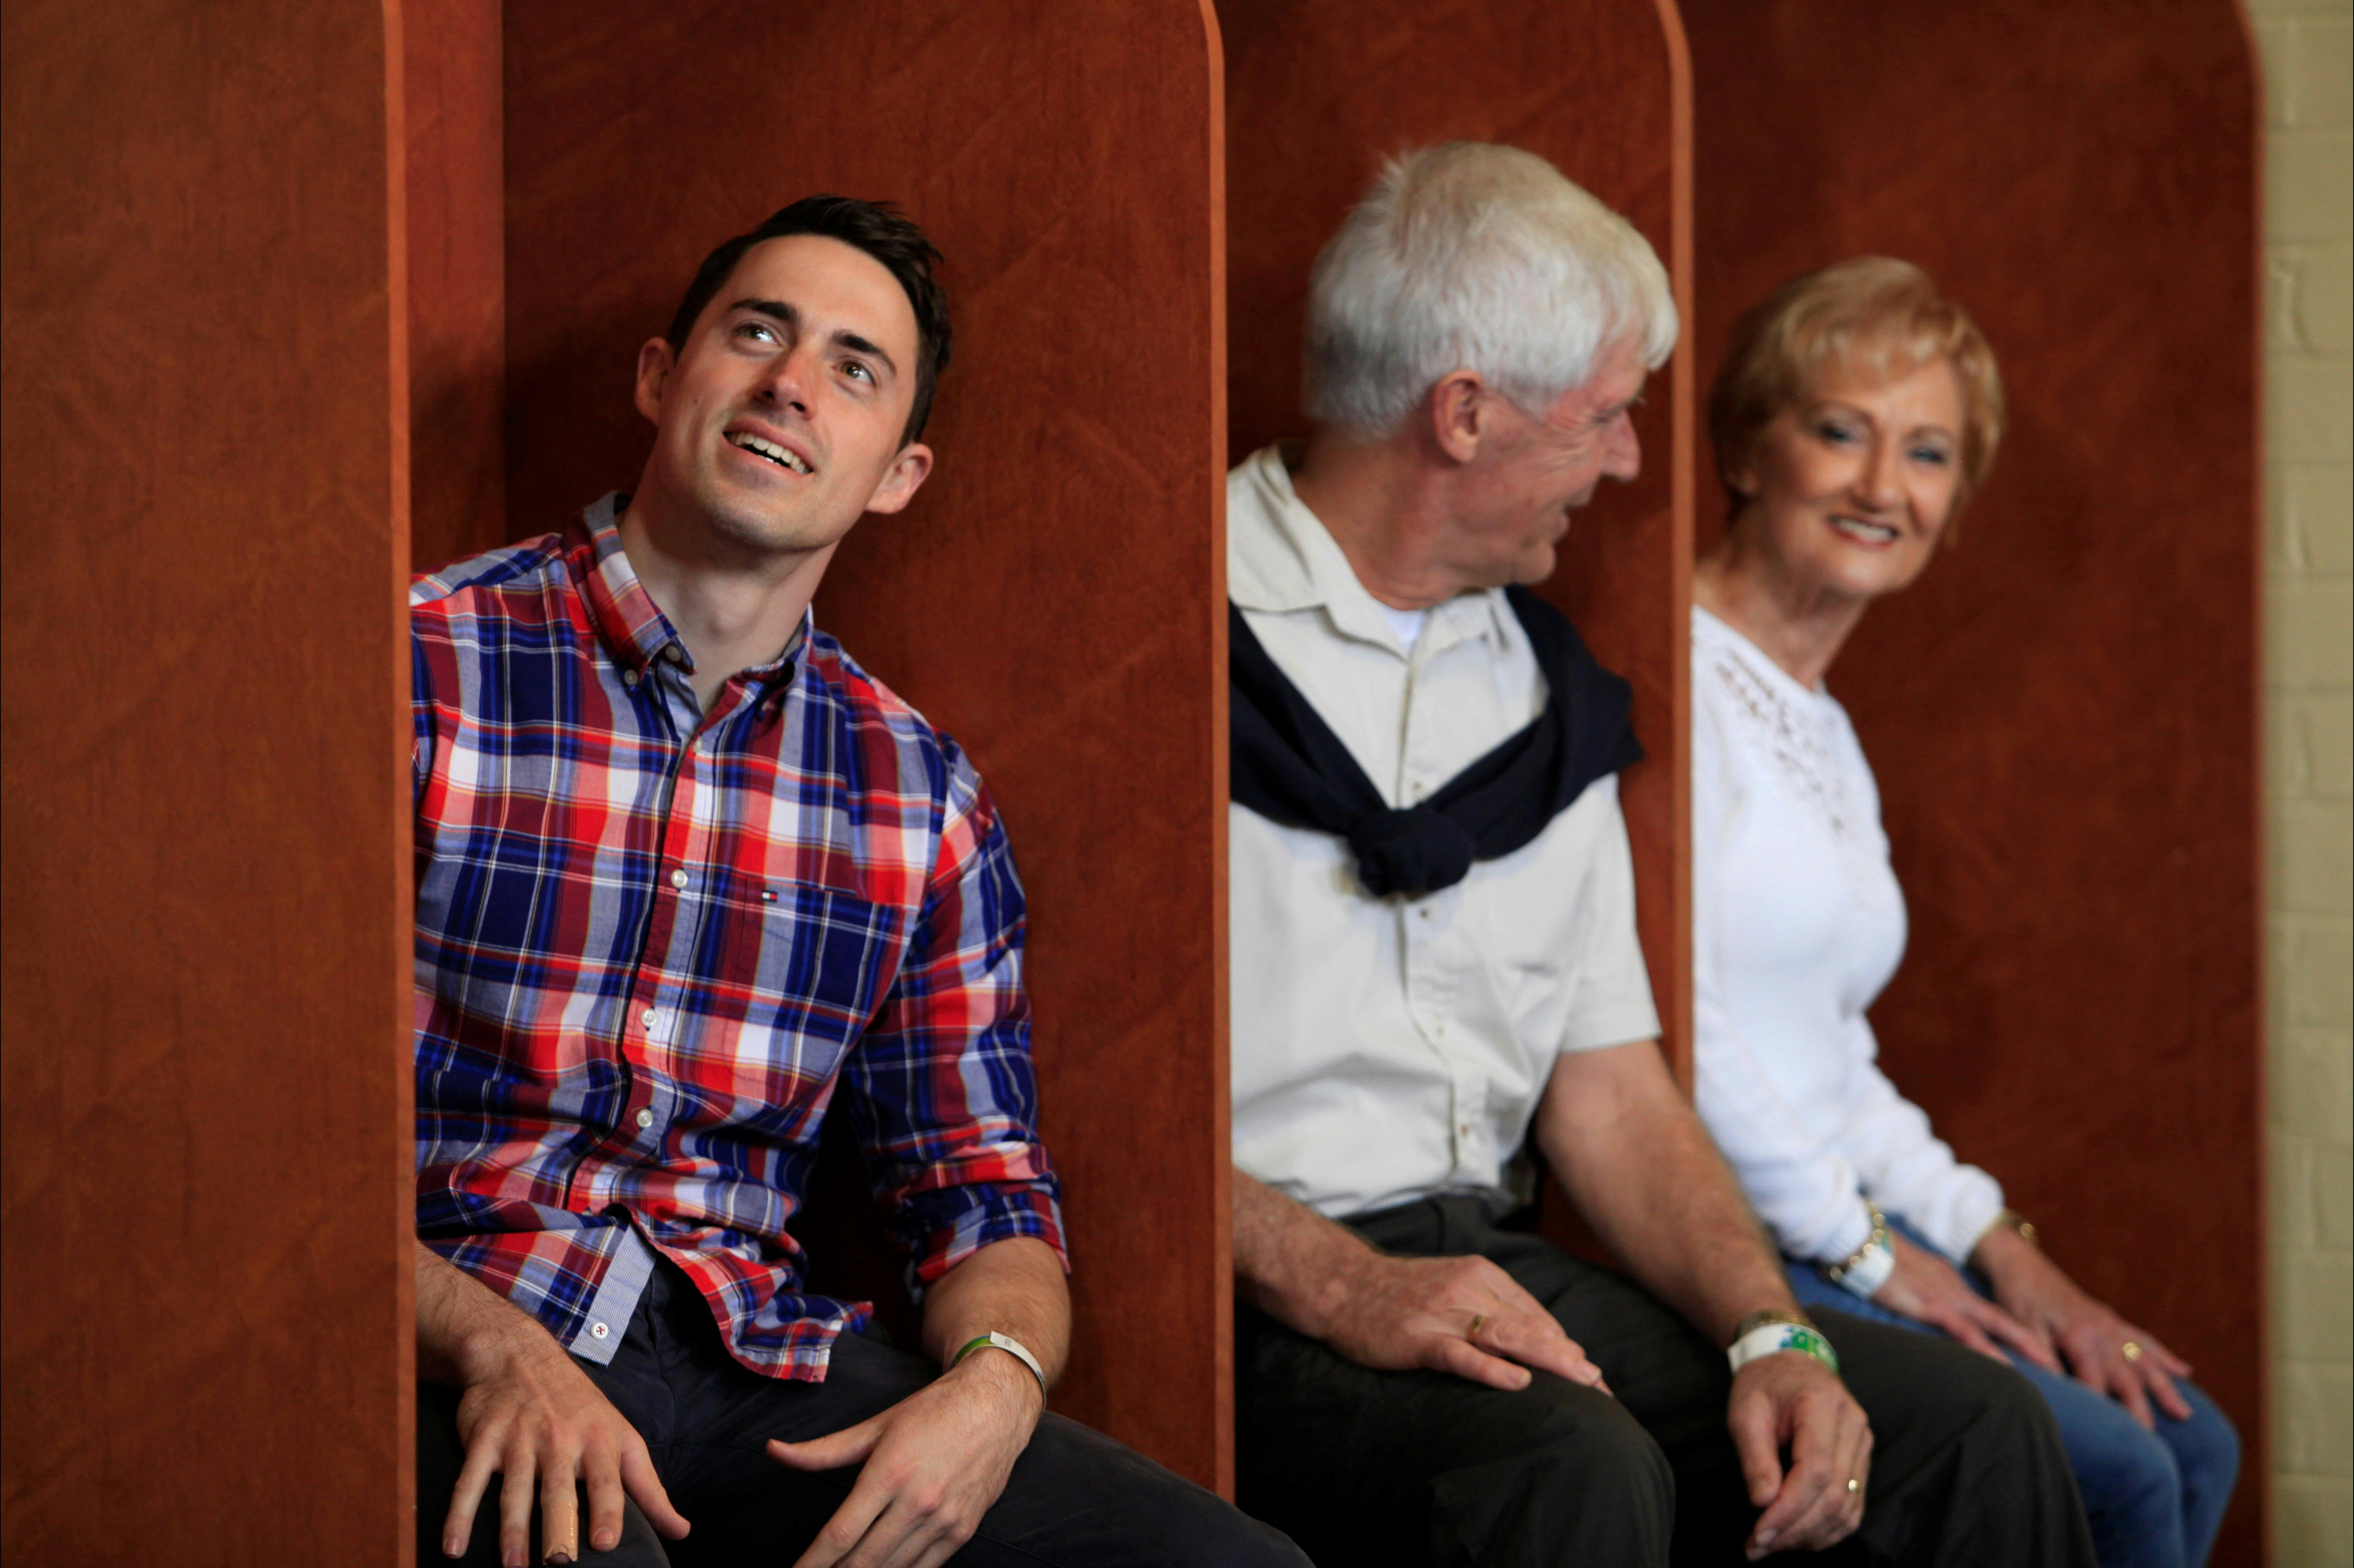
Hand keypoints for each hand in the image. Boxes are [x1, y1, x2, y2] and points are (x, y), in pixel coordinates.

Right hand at [441, 1316, 690, 1565]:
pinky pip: (469, 1482)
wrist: (519, 1355)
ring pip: (514, 1491)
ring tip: (512, 1567)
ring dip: (511, 1531)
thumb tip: (681, 1531)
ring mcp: (519, 1439)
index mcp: (599, 1440)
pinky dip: (459, 1514)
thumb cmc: (579, 1407)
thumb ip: (648, 1488)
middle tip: (558, 1560)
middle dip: (558, 1526)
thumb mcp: (622, 1438)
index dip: (606, 1511)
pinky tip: (453, 1547)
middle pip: (558, 1490)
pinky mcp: (483, 1439)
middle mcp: (560, 1439)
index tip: (605, 1542)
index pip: (607, 1481)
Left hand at [766, 1344, 1044, 1567]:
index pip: (840, 1534)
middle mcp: (918, 1501)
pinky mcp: (964, 1530)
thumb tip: (774, 1451)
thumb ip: (823, 1450)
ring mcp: (944, 1520)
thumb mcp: (876, 1425)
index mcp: (889, 1473)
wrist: (997, 1406)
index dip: (812, 1562)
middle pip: (863, 1560)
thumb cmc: (932, 1412)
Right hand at [1313, 1248, 1609, 1393]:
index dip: (1566, 1346)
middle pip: (1529, 1325)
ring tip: (1579, 1381)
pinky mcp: (1418, 1336)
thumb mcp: (1454, 1288)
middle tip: (1600, 1386)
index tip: (1593, 1377)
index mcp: (1481, 1276)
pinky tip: (1517, 1382)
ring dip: (1547, 1359)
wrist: (1343, 1285)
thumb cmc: (1402, 1293)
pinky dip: (1490, 1368)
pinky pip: (1460, 1354)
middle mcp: (1468, 1289)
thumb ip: (1494, 1308)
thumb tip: (1543, 1342)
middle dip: (1569, 1357)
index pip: (1535, 1315)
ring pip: (1505, 1336)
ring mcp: (1443, 1312)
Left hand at [1726, 1350, 1871, 1559]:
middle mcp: (1853, 1426)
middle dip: (1795, 1529)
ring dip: (1811, 1535)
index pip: (1816, 1471)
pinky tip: (1797, 1535)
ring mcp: (1863, 1444)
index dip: (1789, 1509)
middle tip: (1758, 1547)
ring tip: (1773, 1544)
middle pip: (1834, 1495)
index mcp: (1822, 1406)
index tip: (1758, 1533)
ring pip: (1848, 1507)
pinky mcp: (1862, 1460)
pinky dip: (1827, 1528)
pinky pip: (1853, 1505)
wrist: (1790, 1361)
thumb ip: (1755, 1456)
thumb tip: (1763, 1502)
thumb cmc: (1764, 1385)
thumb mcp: (1746, 1411)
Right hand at [1870, 1233, 2059, 1370]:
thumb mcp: (1907, 1279)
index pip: (1989, 1313)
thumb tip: (1928, 1306)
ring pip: (1995, 1327)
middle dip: (2034, 1343)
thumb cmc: (1876, 1260)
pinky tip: (2004, 1367)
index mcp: (1951, 1285)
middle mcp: (1957, 1291)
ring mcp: (1947, 1298)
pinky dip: (1988, 1351)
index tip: (2035, 1351)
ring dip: (2024, 1348)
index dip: (2014, 1332)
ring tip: (2048, 1369)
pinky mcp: (1932, 1306)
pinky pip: (1966, 1333)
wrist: (1862, 1241)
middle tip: (2059, 1366)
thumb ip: (1922, 1293)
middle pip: (2004, 1321)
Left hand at [1973, 1227, 2192, 1428]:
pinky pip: (2144, 1339)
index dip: (2102, 1408)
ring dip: (2164, 1386)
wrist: (2024, 1266)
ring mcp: (2112, 1325)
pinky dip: (2164, 1356)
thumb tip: (2057, 1386)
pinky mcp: (2113, 1320)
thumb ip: (2040, 1355)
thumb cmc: (2020, 1299)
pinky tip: (2185, 1372)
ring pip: (2144, 1359)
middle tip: (2152, 1436)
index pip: (2094, 1381)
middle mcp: (2103, 1331)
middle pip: (2126, 1375)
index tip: (2113, 1435)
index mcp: (2080, 1335)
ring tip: (2184, 1414)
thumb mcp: (2022, 1327)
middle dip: (2140, 1406)